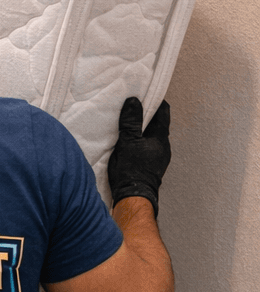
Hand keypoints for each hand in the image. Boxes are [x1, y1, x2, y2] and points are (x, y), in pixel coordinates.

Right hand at [107, 96, 170, 215]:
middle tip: (132, 107)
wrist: (133, 198)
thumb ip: (131, 121)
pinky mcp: (151, 167)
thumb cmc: (132, 170)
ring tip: (127, 124)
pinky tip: (127, 143)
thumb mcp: (128, 142)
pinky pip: (147, 148)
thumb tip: (133, 101)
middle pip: (157, 124)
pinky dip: (139, 141)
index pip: (163, 112)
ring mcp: (158, 158)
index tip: (144, 93)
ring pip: (151, 137)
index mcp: (161, 138)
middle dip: (146, 114)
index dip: (155, 101)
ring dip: (142, 129)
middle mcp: (163, 147)